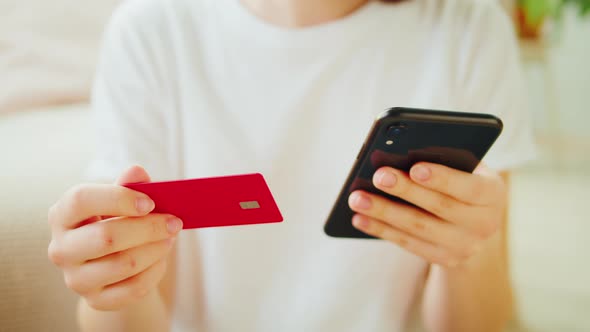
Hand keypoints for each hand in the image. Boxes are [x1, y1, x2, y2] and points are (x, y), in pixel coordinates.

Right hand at [47, 166, 182, 310]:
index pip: (81, 200)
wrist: (112, 264)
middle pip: (106, 237)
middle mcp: (61, 249)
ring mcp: (75, 278)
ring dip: (156, 248)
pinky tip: (162, 258)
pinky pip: (134, 288)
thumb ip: (128, 186)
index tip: (150, 202)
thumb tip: (137, 172)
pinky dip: (155, 270)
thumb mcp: (120, 202)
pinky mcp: (96, 300)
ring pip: (124, 264)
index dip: (119, 198)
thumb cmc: (116, 223)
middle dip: (148, 227)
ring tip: (170, 237)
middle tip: (175, 221)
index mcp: (62, 215)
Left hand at [348, 162, 506, 267]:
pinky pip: (408, 244)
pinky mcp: (445, 259)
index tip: (415, 167)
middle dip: (405, 190)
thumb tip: (403, 155)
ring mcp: (465, 246)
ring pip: (419, 228)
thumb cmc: (462, 179)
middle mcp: (485, 224)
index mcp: (493, 194)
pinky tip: (359, 218)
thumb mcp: (466, 167)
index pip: (469, 187)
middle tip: (378, 176)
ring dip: (384, 212)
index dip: (443, 178)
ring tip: (357, 198)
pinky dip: (381, 230)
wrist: (475, 223)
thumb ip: (446, 160)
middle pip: (439, 207)